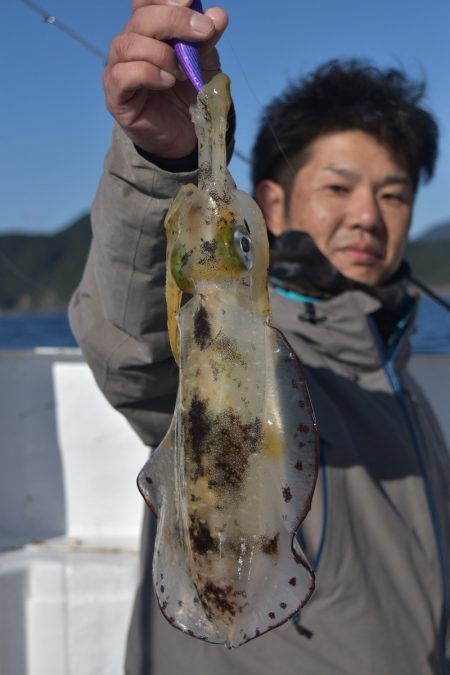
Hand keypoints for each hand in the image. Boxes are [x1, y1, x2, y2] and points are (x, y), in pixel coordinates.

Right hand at [103, 0, 227, 158]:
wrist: (185, 135)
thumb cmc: (188, 94)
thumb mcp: (203, 62)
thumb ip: (207, 38)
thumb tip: (218, 14)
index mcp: (148, 30)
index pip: (145, 0)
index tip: (193, 3)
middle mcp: (129, 44)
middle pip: (141, 17)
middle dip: (175, 20)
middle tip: (203, 32)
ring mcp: (117, 69)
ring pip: (128, 44)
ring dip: (162, 54)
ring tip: (182, 71)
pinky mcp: (115, 95)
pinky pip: (124, 74)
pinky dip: (149, 74)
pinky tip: (167, 82)